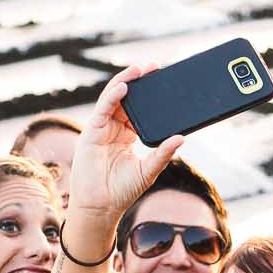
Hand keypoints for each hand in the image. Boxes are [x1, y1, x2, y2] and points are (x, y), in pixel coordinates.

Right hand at [66, 65, 184, 231]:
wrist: (101, 205)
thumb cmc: (122, 190)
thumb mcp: (149, 169)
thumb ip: (163, 153)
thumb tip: (181, 137)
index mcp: (127, 135)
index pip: (139, 109)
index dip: (149, 95)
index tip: (163, 81)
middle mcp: (114, 128)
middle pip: (127, 99)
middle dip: (139, 82)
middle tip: (154, 67)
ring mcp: (102, 128)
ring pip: (114, 98)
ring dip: (126, 81)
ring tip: (140, 70)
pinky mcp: (92, 131)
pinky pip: (103, 108)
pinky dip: (113, 96)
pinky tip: (124, 87)